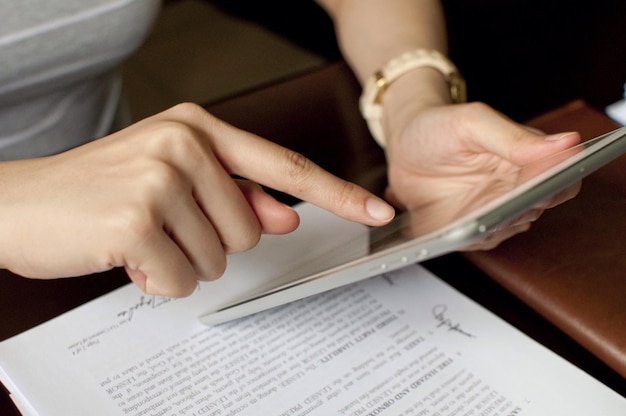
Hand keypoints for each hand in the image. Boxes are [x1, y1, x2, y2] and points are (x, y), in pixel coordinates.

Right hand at [0, 103, 393, 295]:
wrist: (19, 202)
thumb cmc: (100, 189)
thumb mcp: (172, 177)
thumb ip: (237, 192)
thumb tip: (286, 212)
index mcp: (197, 127)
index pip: (284, 164)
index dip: (336, 193)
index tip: (375, 211)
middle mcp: (183, 143)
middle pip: (251, 228)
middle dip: (210, 239)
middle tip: (162, 223)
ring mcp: (160, 178)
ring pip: (220, 257)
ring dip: (182, 259)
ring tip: (141, 235)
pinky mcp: (137, 219)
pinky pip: (183, 279)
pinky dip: (157, 279)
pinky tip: (126, 254)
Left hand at [383, 102, 580, 249]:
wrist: (401, 144)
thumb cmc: (438, 126)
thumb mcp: (472, 122)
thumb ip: (514, 137)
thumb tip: (566, 142)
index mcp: (527, 160)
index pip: (562, 182)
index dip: (555, 189)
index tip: (540, 189)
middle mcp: (514, 189)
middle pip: (530, 212)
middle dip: (512, 212)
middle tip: (491, 206)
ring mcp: (490, 211)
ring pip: (501, 232)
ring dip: (486, 228)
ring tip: (465, 218)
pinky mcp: (466, 228)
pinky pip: (473, 242)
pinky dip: (462, 238)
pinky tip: (447, 227)